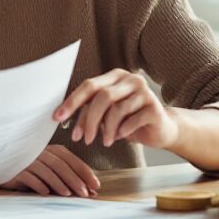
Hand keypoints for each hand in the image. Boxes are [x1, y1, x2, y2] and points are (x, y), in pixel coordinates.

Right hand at [0, 145, 99, 196]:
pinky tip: (46, 193)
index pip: (70, 159)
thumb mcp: (48, 173)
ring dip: (59, 182)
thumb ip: (65, 178)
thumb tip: (88, 190)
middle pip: (61, 164)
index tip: (95, 185)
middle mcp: (39, 151)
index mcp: (49, 149)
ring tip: (68, 194)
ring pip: (46, 169)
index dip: (84, 171)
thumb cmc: (28, 172)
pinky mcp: (13, 168)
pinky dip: (38, 184)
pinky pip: (28, 175)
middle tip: (85, 193)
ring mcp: (26, 159)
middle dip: (75, 179)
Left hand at [53, 69, 180, 150]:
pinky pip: (132, 120)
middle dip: (89, 120)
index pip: (89, 85)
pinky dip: (122, 132)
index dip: (72, 101)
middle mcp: (131, 80)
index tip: (57, 117)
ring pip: (116, 109)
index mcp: (115, 76)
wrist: (161, 129)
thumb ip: (90, 110)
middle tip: (83, 138)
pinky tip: (120, 137)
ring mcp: (145, 92)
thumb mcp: (107, 114)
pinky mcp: (155, 108)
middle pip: (102, 96)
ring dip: (107, 129)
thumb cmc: (129, 120)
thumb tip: (64, 118)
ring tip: (105, 141)